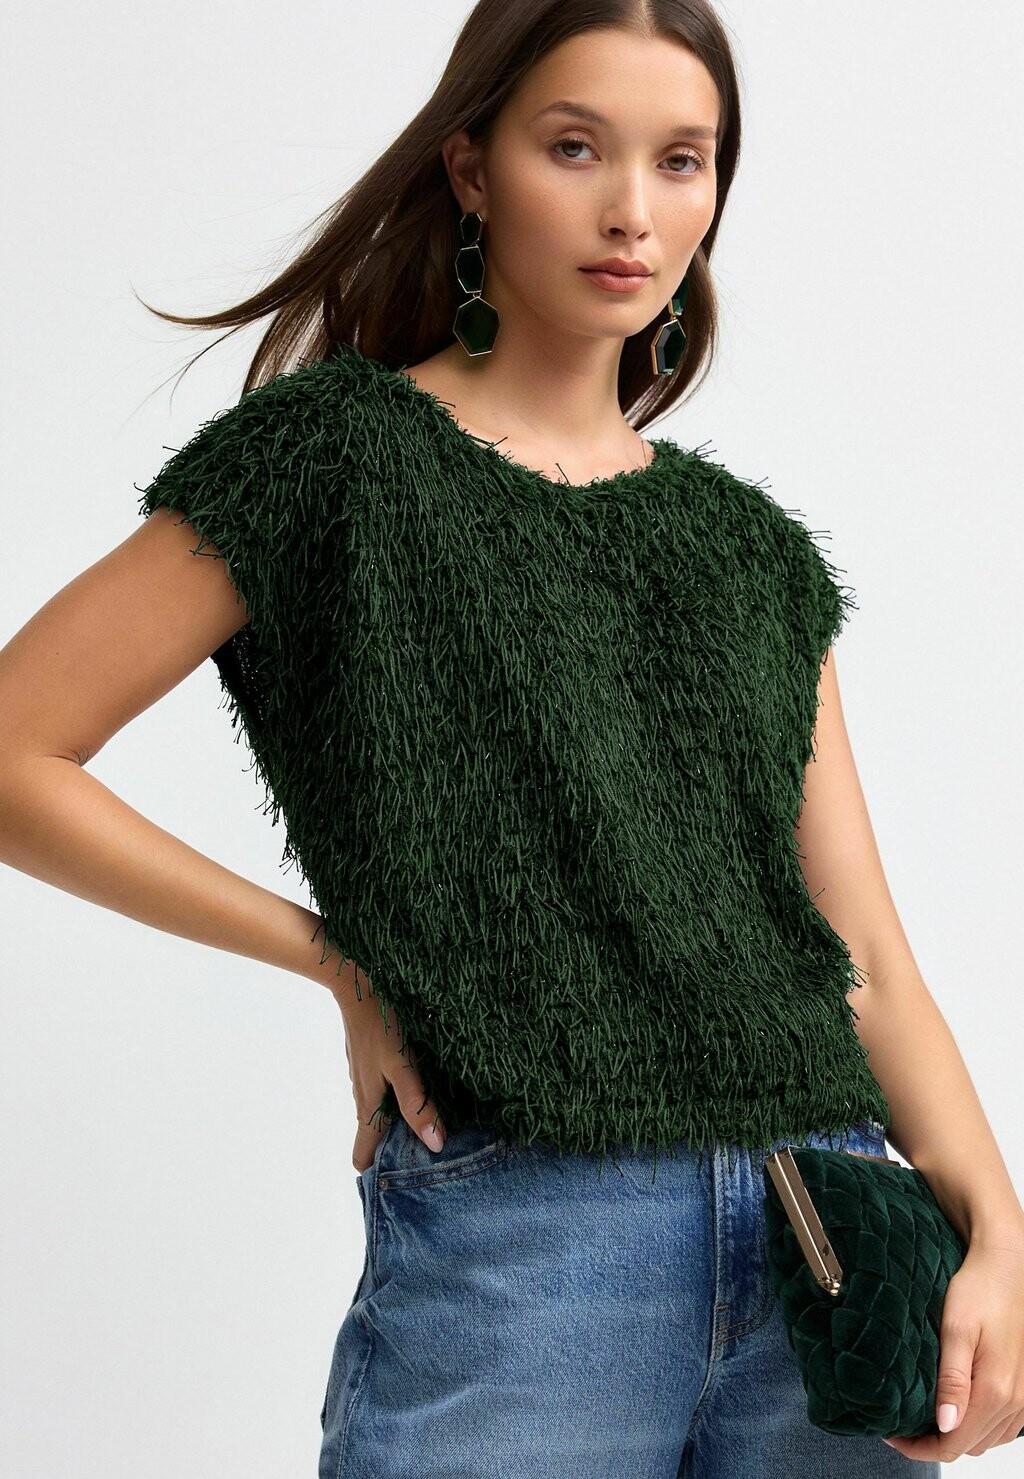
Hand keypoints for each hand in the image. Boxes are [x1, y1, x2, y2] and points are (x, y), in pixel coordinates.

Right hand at [324, 958, 445, 1171]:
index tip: (396, 1188)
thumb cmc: (381, 1023)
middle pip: (375, 1134)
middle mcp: (364, 1094)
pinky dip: (398, 1099)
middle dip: (393, 1151)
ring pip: (380, 1110)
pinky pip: (384, 1089)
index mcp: (369, 1104)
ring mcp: (366, 1074)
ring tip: (428, 1131)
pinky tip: (419, 1091)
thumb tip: (435, 1145)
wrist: (357, 978)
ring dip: (398, 1124)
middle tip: (425, 1163)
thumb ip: (418, 1104)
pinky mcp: (372, 1057)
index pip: (363, 1153)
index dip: (376, 1172)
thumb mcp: (402, 1065)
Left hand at [881, 1240, 1023, 1460]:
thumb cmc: (980, 1291)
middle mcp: (1015, 1403)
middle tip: (902, 1424)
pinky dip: (978, 1426)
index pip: (953, 1445)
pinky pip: (1002, 1426)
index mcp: (995, 1392)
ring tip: (924, 1417)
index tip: (892, 1435)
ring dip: (957, 1436)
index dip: (919, 1448)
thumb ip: (951, 1380)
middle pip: (970, 1447)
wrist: (1007, 1269)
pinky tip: (957, 1408)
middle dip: (934, 1443)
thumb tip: (944, 1425)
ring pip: (987, 1440)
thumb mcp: (956, 1330)